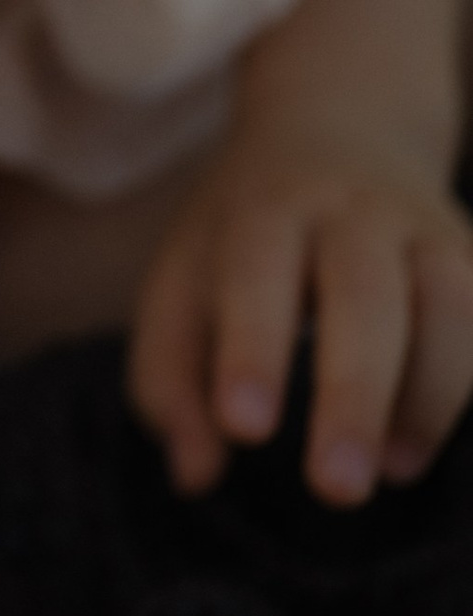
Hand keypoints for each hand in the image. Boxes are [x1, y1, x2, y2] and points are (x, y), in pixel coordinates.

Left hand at [128, 133, 472, 505]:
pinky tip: (441, 442)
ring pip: (451, 302)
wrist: (341, 125)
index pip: (254, 271)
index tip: (245, 430)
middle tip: (336, 489)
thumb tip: (194, 474)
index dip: (252, 349)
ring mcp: (428, 229)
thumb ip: (170, 378)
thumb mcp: (182, 284)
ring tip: (395, 471)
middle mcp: (352, 210)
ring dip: (431, 397)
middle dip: (352, 394)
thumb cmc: (244, 239)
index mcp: (264, 208)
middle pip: (363, 293)